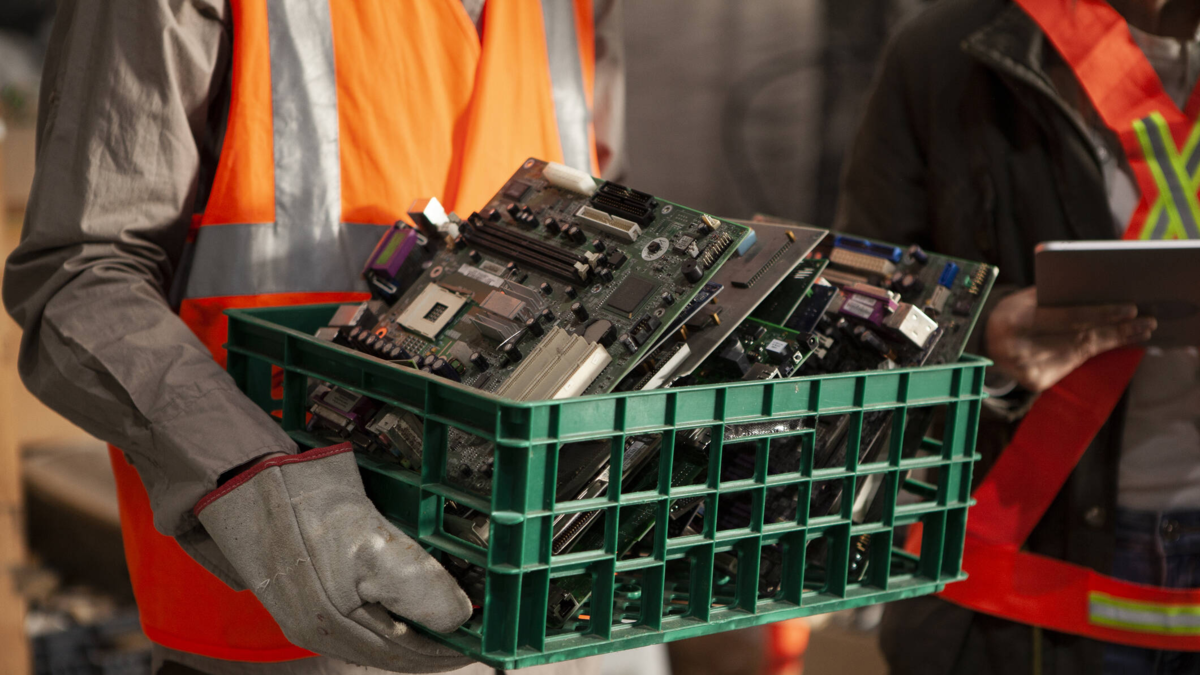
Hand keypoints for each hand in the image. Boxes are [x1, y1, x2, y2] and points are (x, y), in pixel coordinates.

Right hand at [195, 444, 472, 672]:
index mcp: (333, 629)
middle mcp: (318, 630)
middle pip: (392, 649)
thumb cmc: (303, 507)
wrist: (247, 477)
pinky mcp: (303, 592)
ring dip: (413, 628)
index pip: (407, 654)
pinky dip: (389, 613)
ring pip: (376, 635)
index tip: (479, 640)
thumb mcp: (374, 545)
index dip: (448, 648)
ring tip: (444, 616)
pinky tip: (403, 600)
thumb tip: (458, 619)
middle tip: (468, 630)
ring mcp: (307, 613)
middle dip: (433, 642)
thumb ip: (419, 588)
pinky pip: (357, 617)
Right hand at [985, 286, 1155, 392]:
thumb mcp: (1025, 299)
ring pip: (1082, 352)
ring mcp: (1028, 368)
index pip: (1067, 317)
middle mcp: (1021, 349)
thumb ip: (1055, 297)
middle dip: (1117, 329)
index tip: (1130, 308)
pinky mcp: (1036, 381)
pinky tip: (1117, 342)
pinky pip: (1073, 364)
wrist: (984, 342)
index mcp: (1016, 321)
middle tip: (1147, 322)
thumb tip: (1101, 292)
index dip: (1101, 313)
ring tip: (1140, 331)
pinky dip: (1096, 352)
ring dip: (1114, 340)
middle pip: (1080, 338)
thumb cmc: (1013, 313)